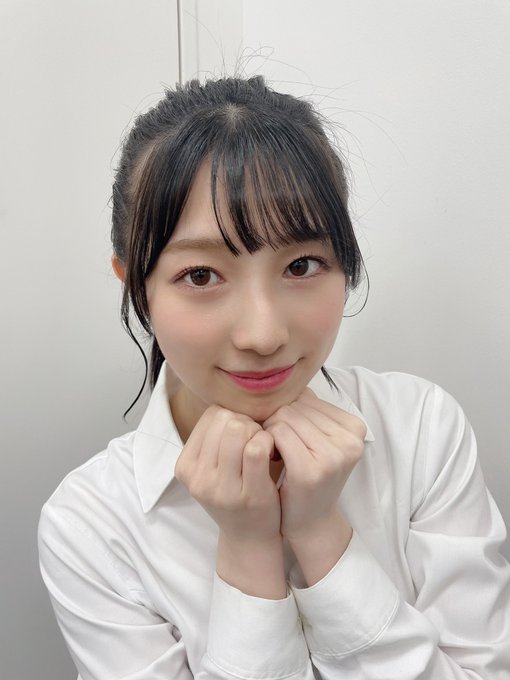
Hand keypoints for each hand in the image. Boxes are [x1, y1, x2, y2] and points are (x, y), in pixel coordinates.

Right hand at [175, 405, 280, 544]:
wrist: (250, 537)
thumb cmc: (235, 492)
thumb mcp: (212, 467)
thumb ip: (215, 437)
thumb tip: (231, 396)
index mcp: (185, 465)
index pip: (210, 416)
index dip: (233, 416)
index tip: (243, 432)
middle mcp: (197, 477)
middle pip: (225, 419)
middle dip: (246, 422)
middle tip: (256, 438)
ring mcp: (220, 487)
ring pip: (239, 429)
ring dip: (258, 431)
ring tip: (263, 445)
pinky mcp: (248, 493)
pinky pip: (256, 447)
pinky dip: (268, 442)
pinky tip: (272, 452)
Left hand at [263, 388, 366, 544]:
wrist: (311, 521)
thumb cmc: (310, 476)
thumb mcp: (321, 439)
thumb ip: (310, 410)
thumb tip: (288, 381)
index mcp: (355, 427)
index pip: (308, 397)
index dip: (290, 413)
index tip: (291, 437)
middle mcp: (350, 439)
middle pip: (295, 406)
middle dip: (279, 422)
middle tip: (280, 447)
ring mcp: (333, 455)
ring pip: (284, 416)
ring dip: (271, 432)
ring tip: (277, 453)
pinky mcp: (312, 469)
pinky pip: (277, 433)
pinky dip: (266, 442)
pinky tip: (271, 458)